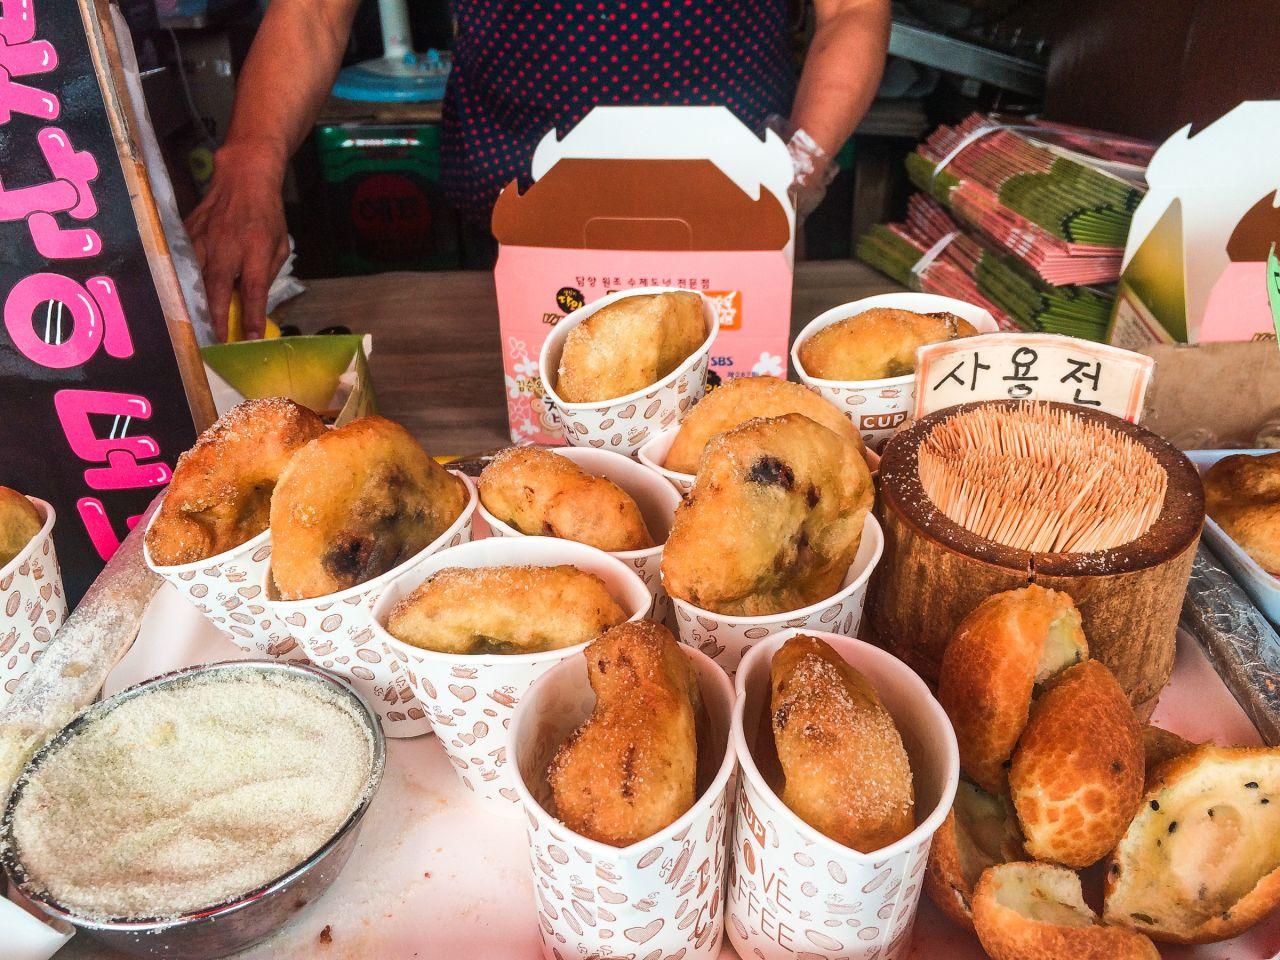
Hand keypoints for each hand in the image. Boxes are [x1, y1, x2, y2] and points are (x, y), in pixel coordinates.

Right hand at [185, 144, 288, 339]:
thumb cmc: (266, 214)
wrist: (242, 177)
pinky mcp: (187, 232)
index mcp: (255, 249)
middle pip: (217, 287)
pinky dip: (182, 281)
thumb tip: (254, 302)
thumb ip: (266, 274)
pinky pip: (182, 261)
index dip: (251, 316)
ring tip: (193, 325)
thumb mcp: (279, 245)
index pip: (254, 290)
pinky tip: (179, 296)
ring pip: (193, 276)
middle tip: (213, 340)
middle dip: (215, 317)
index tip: (249, 339)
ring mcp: (202, 238)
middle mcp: (227, 245)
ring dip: (194, 302)